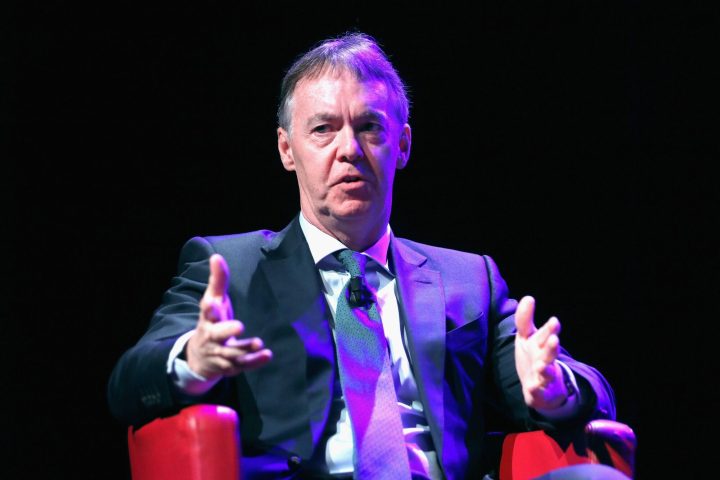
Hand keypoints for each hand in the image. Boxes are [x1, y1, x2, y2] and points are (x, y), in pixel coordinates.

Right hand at [185, 253, 271, 380]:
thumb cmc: (212, 321)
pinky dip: (254, 362)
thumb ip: (218, 280)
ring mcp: (220, 354)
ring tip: (259, 343)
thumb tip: (216, 256)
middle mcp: (212, 337)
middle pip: (217, 335)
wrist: (198, 357)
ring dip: (244, 349)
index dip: (210, 307)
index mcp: (208, 318)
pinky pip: (242, 366)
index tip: (213, 302)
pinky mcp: (229, 366)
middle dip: (226, 331)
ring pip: (231, 354)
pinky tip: (267, 355)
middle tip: (239, 326)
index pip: (206, 312)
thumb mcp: (213, 301)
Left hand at [514, 296, 568, 409]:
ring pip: (547, 372)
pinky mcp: (540, 392)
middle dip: (552, 347)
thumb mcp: (527, 337)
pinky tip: (533, 387)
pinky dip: (536, 390)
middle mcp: (546, 359)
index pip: (546, 335)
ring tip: (540, 366)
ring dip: (545, 369)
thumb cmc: (534, 356)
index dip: (550, 329)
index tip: (554, 321)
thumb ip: (525, 319)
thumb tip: (529, 297)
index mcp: (542, 344)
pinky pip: (538, 392)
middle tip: (554, 340)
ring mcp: (544, 376)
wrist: (542, 388)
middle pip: (550, 352)